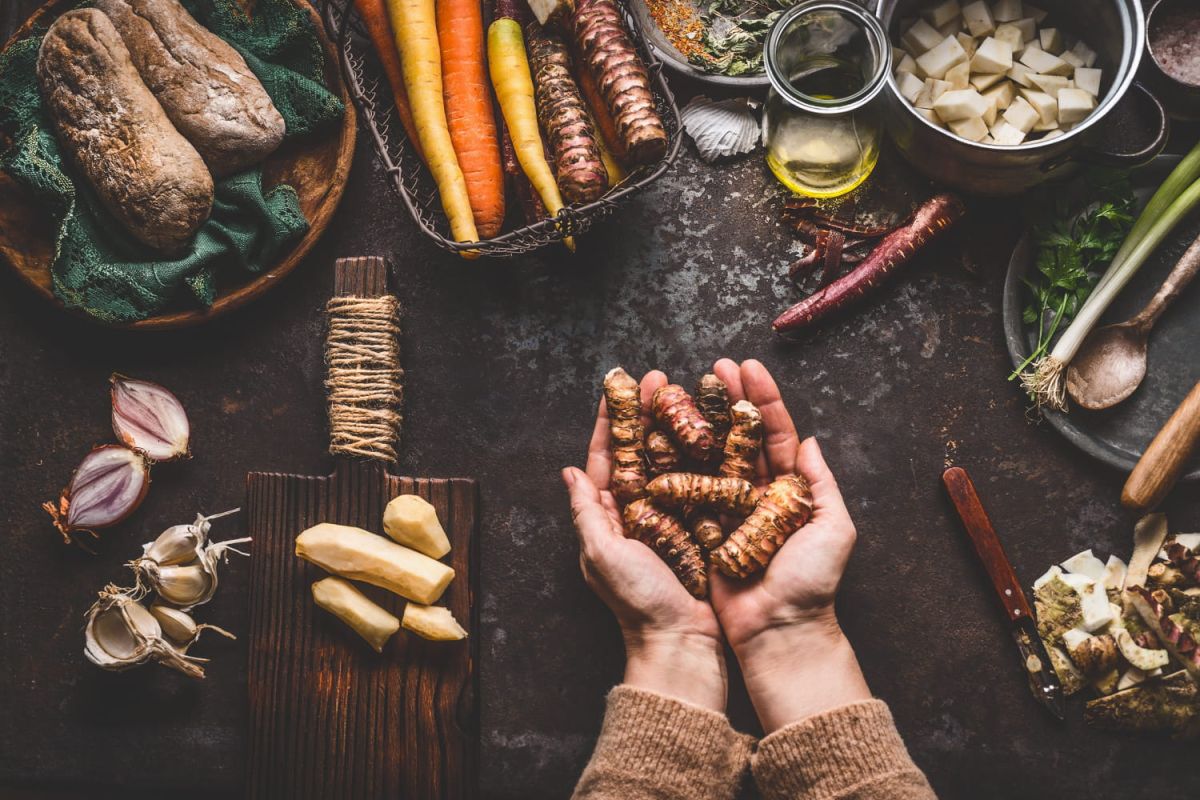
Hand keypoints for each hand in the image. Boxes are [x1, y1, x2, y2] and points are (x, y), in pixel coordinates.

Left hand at [563, 370, 725, 711]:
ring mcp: (670, 516)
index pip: (606, 457)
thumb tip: (568, 471)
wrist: (681, 640)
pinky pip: (700, 481)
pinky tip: (716, 428)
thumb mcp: (602, 555)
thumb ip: (586, 512)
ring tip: (689, 390)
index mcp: (608, 515)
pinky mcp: (699, 524)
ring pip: (671, 459)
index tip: (618, 386)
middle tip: (660, 376)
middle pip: (641, 449)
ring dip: (677, 424)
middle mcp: (638, 511)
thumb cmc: (637, 601)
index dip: (612, 421)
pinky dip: (705, 453)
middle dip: (647, 411)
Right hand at [708, 359, 870, 730]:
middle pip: (740, 435)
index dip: (762, 399)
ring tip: (685, 388)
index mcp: (789, 490)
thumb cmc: (810, 585)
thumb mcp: (834, 530)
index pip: (775, 434)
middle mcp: (756, 493)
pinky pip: (688, 489)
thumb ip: (822, 485)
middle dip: (728, 398)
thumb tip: (811, 442)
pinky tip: (663, 432)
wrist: (778, 631)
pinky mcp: (702, 527)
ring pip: (711, 455)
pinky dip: (676, 460)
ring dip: (700, 421)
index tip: (747, 367)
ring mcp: (727, 509)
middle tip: (714, 366)